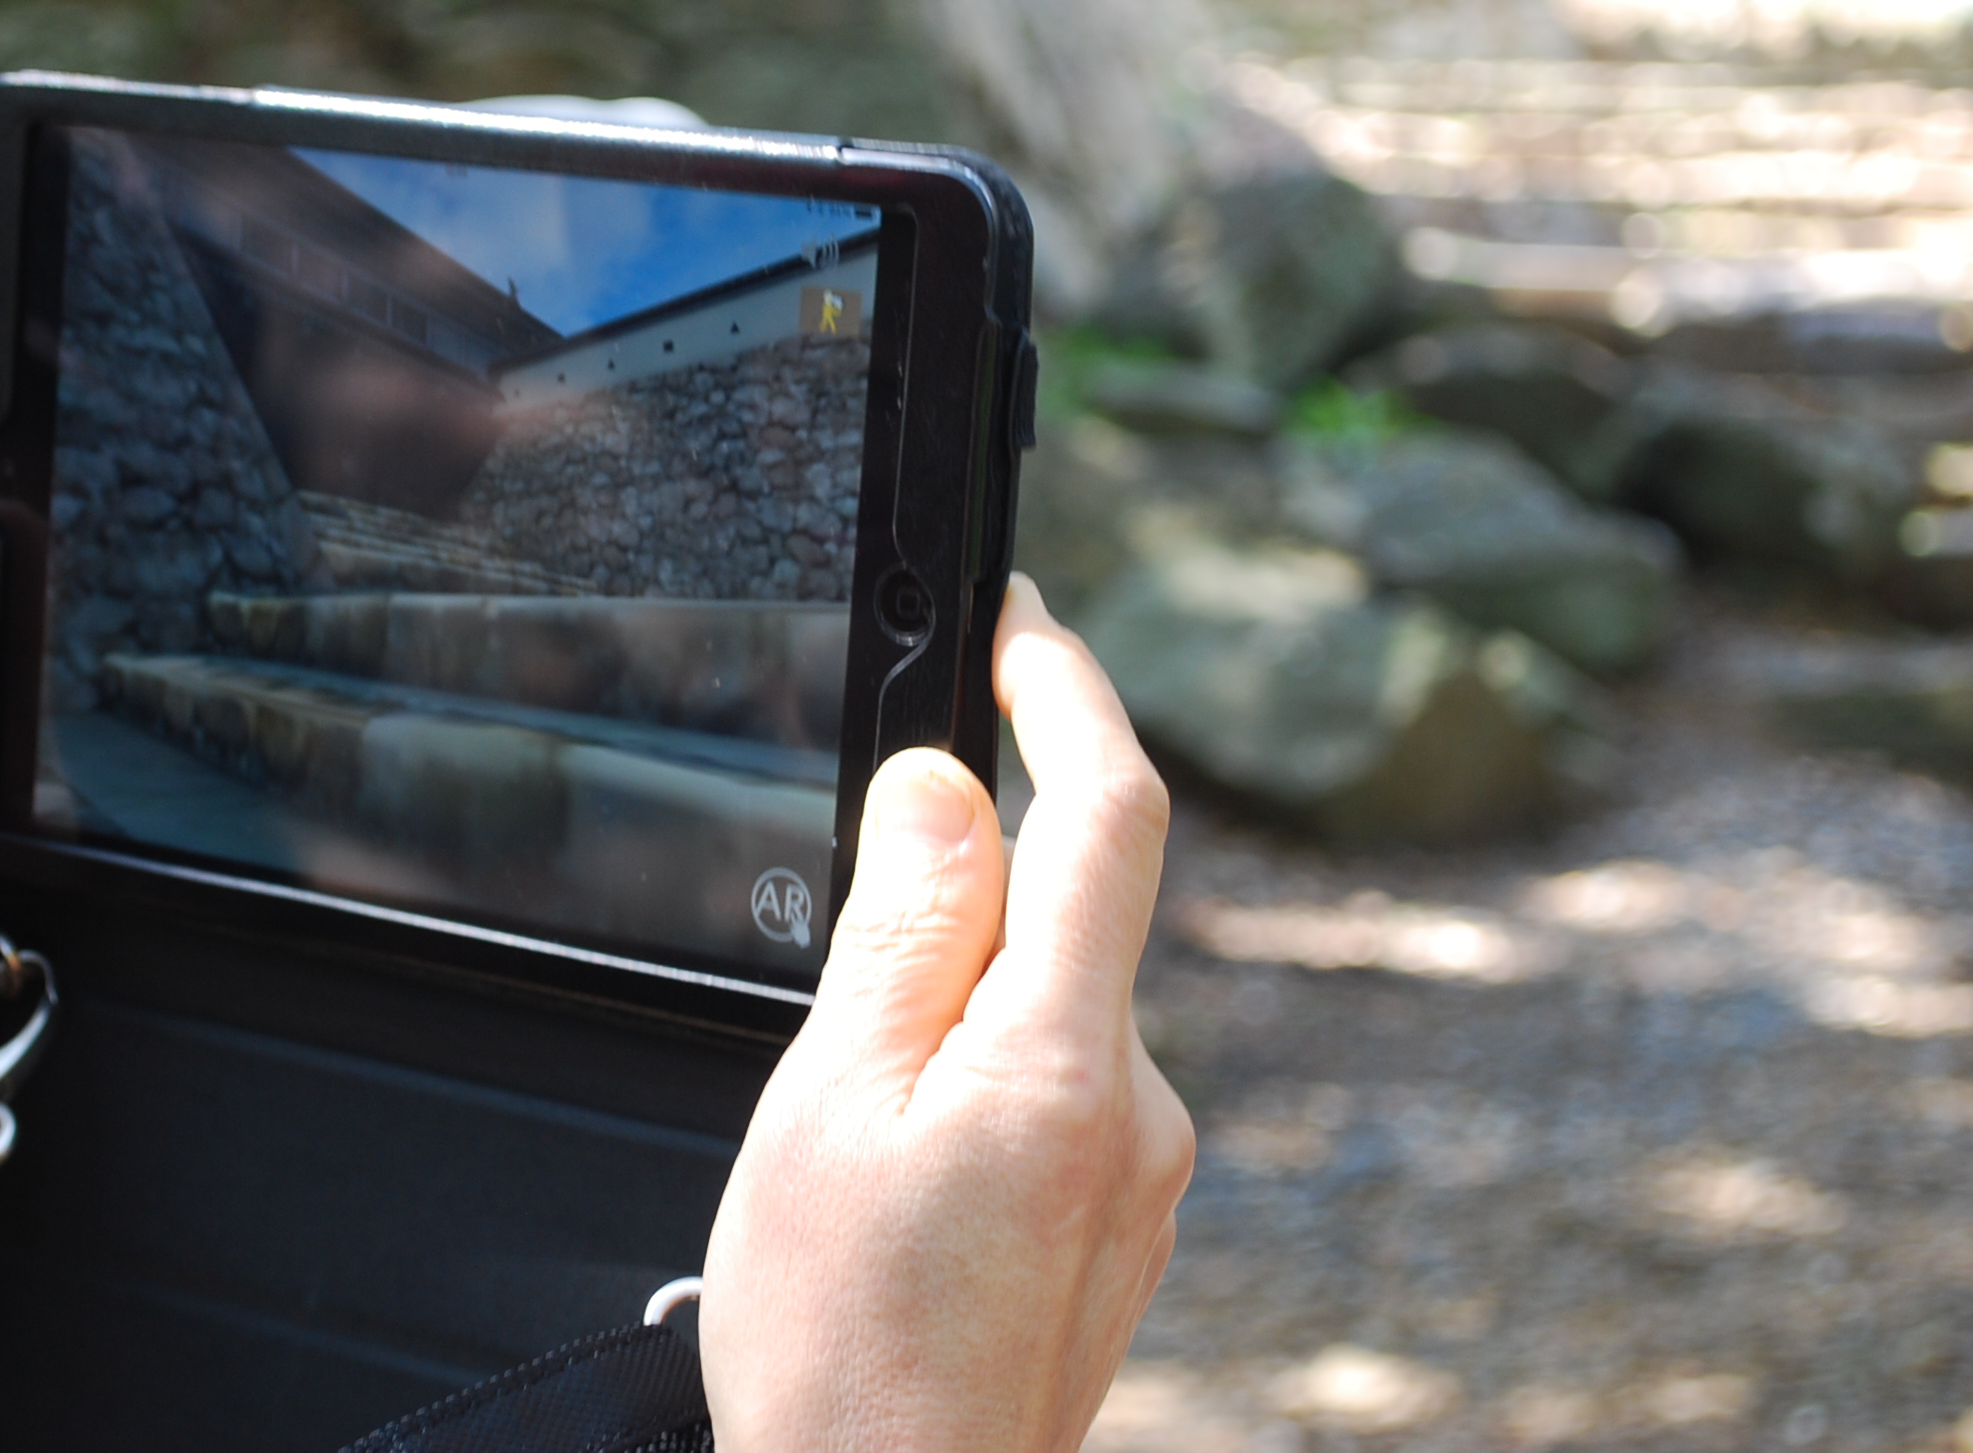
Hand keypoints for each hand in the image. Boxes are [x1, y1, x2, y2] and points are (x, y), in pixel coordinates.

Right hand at [699, 576, 1193, 1452]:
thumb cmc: (843, 1352)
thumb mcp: (829, 1107)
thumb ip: (903, 931)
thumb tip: (949, 785)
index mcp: (1064, 1065)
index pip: (1105, 813)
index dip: (1064, 689)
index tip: (1017, 621)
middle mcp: (1139, 1111)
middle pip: (1065, 913)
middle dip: (958, 894)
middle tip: (835, 999)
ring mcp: (1142, 1177)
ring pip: (1049, 1007)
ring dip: (954, 1009)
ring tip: (847, 1140)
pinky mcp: (1123, 1225)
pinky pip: (1056, 1087)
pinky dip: (978, 1078)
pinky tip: (897, 1181)